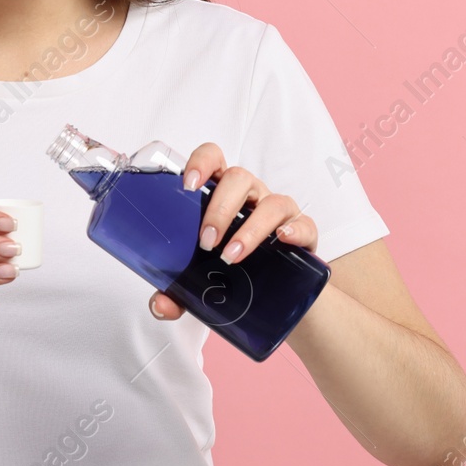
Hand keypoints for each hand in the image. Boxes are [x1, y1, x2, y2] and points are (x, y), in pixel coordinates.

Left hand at [148, 142, 318, 321]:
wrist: (276, 295)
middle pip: (238, 178)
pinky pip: (304, 223)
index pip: (213, 158)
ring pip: (271, 202)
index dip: (201, 162)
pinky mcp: (303, 232)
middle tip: (206, 242)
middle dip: (220, 209)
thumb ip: (175, 292)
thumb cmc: (231, 271)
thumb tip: (161, 307)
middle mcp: (250, 195)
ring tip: (232, 256)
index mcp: (220, 194)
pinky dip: (295, 229)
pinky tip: (283, 240)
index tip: (188, 185)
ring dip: (250, 228)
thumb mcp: (199, 280)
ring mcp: (278, 211)